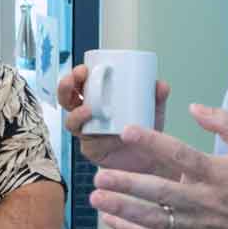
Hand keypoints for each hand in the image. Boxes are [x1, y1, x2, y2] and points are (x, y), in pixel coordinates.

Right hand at [55, 64, 171, 171]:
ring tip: (88, 110)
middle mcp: (87, 116)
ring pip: (71, 122)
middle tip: (77, 79)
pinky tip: (104, 135)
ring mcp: (87, 134)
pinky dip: (96, 139)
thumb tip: (161, 85)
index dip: (75, 76)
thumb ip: (157, 98)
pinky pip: (88, 144)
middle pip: (67, 100)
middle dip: (66, 88)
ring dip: (76, 114)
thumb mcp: (152, 111)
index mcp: (96, 100)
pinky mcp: (92, 151)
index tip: (83, 69)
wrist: (149, 160)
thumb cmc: (145, 130)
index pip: (79, 85)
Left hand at [89, 105, 227, 228]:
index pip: (180, 155)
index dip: (152, 142)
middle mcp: (204, 200)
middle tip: (100, 176)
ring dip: (122, 208)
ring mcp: (196, 225)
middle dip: (127, 184)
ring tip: (96, 197)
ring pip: (152, 218)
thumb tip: (194, 107)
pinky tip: (110, 219)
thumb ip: (224, 122)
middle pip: (159, 191)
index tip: (127, 131)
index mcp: (217, 173)